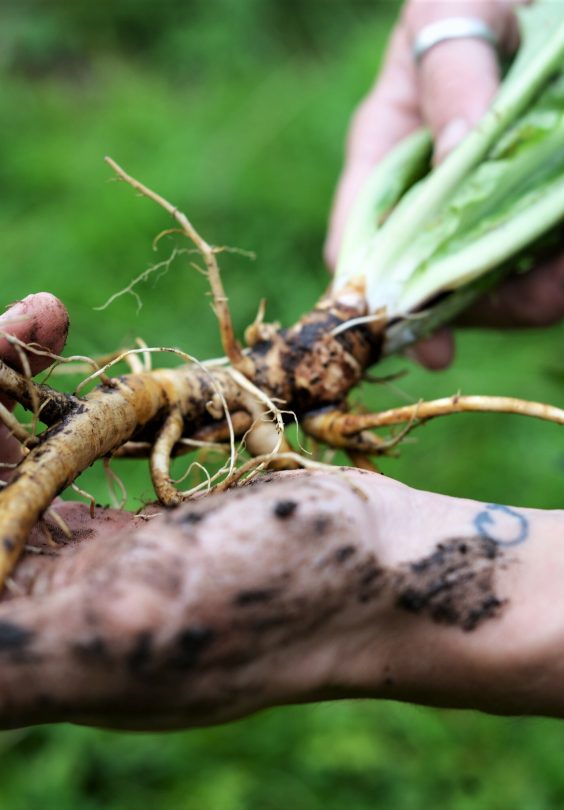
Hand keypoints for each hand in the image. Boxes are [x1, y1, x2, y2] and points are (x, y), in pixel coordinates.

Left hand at [1, 294, 563, 729]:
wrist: (381, 568)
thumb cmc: (272, 604)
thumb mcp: (128, 642)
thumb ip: (10, 663)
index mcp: (30, 636)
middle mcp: (50, 592)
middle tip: (25, 323)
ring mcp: (90, 548)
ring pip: (13, 455)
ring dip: (10, 379)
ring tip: (41, 315)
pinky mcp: (134, 509)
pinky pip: (66, 443)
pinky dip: (57, 387)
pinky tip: (58, 332)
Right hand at [326, 0, 563, 368]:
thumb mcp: (450, 6)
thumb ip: (449, 72)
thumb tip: (454, 151)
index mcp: (384, 153)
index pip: (357, 241)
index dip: (381, 296)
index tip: (426, 336)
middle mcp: (421, 194)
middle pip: (426, 280)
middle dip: (479, 304)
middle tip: (543, 301)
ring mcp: (469, 208)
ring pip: (482, 280)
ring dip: (526, 295)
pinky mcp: (517, 211)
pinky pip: (526, 259)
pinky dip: (550, 272)